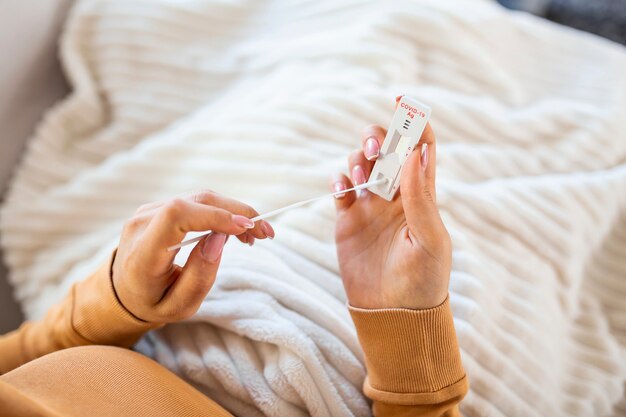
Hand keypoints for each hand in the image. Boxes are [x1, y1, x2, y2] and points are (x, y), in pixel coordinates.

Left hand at [112, 191, 274, 322]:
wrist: (123, 291)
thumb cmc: (152, 302)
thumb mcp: (178, 305)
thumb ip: (199, 277)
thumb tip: (219, 239)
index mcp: (142, 252)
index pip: (177, 215)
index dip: (215, 215)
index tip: (246, 228)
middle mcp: (142, 224)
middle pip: (195, 200)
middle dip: (236, 211)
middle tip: (266, 232)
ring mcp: (149, 211)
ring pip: (200, 198)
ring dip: (234, 210)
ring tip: (256, 234)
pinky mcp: (160, 208)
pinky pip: (196, 202)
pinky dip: (222, 211)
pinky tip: (238, 229)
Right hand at [332, 98, 450, 309]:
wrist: (393, 315)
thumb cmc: (422, 280)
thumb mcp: (429, 239)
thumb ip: (421, 196)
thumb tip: (418, 152)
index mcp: (422, 195)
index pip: (422, 148)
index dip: (415, 122)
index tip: (403, 101)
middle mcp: (396, 196)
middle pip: (388, 149)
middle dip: (380, 138)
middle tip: (376, 146)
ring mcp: (370, 206)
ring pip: (362, 164)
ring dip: (358, 161)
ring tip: (359, 179)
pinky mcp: (348, 220)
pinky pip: (340, 189)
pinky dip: (338, 181)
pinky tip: (342, 189)